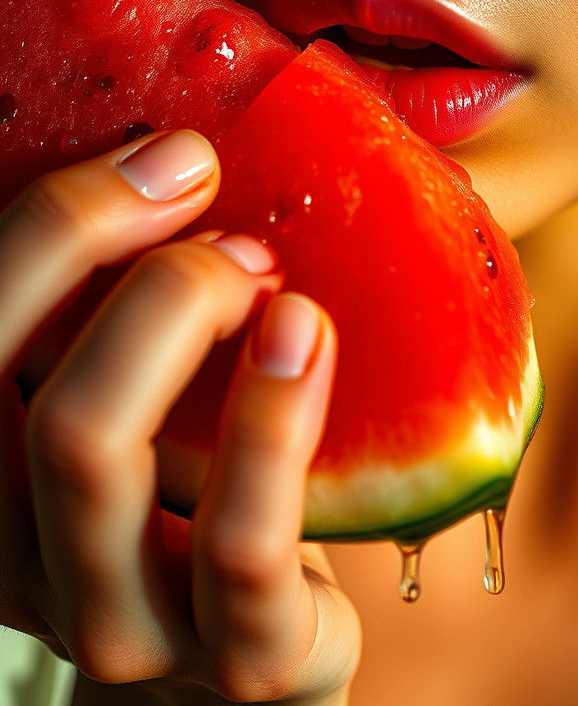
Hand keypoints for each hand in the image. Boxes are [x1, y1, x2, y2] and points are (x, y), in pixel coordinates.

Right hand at [0, 131, 360, 703]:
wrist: (256, 637)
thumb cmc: (200, 492)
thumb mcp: (153, 398)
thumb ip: (134, 312)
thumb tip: (183, 162)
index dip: (61, 221)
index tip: (177, 159)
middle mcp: (12, 550)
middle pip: (29, 389)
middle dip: (140, 277)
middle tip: (236, 231)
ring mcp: (112, 618)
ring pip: (90, 451)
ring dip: (184, 322)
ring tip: (274, 280)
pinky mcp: (235, 657)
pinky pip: (238, 542)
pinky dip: (274, 420)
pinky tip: (310, 336)